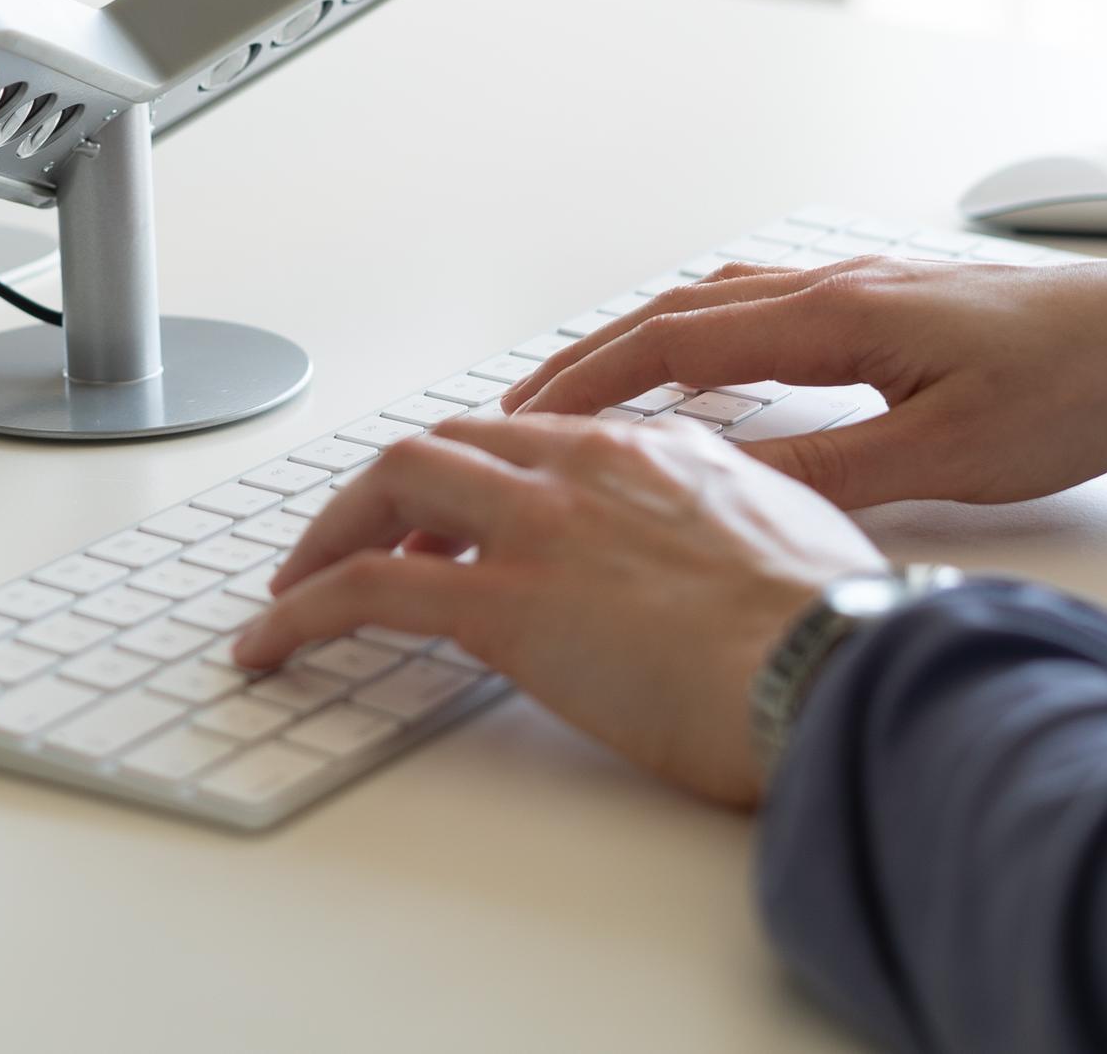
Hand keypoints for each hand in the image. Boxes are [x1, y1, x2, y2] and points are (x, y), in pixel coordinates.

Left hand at [233, 413, 883, 807]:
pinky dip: (300, 611)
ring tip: (293, 589)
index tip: (450, 518)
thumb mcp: (792, 542)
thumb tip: (723, 567)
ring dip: (329, 535)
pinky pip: (365, 588)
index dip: (475, 477)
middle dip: (385, 492)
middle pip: (444, 443)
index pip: (530, 436)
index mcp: (655, 450)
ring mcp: (536, 527)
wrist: (838, 670)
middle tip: (357, 545)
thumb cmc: (837, 634)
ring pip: (389, 486)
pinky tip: (269, 643)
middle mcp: (583, 466)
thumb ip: (729, 531)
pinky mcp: (500, 602)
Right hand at [500, 247, 1106, 507]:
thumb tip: (725, 496)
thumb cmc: (1085, 384)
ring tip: (599, 394)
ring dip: (649, 343)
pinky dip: (715, 338)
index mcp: (837, 313)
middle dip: (592, 359)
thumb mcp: (950, 454)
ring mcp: (870, 289)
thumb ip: (833, 475)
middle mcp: (840, 285)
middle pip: (679, 311)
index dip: (587, 382)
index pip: (672, 341)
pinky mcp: (901, 309)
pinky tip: (725, 382)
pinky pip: (772, 312)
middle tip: (523, 408)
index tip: (521, 418)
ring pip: (724, 303)